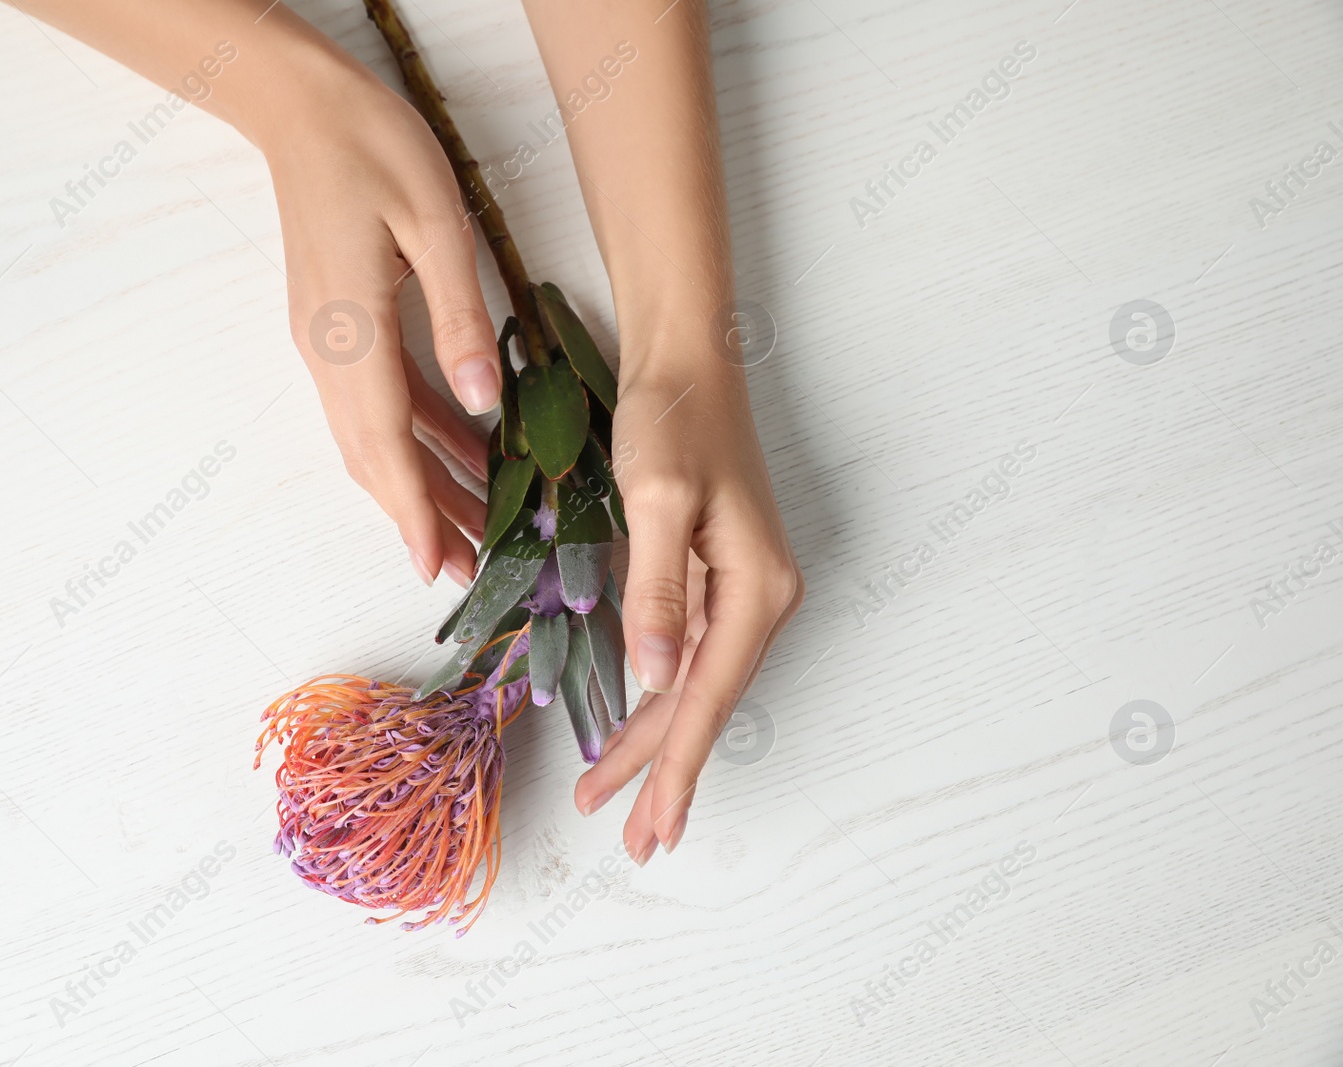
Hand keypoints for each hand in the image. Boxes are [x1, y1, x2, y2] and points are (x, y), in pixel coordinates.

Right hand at [263, 37, 498, 586]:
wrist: (301, 108)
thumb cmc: (369, 146)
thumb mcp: (434, 222)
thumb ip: (458, 316)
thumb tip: (485, 399)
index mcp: (351, 330)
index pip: (383, 443)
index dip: (411, 511)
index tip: (431, 567)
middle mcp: (328, 350)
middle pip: (374, 456)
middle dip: (419, 518)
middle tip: (465, 570)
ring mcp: (325, 342)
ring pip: (373, 437)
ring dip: (418, 486)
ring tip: (470, 530)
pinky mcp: (335, 327)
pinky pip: (375, 401)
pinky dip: (414, 436)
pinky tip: (459, 451)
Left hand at [574, 357, 801, 861]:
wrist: (685, 361)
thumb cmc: (674, 421)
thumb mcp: (659, 502)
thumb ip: (657, 592)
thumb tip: (657, 678)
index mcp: (757, 589)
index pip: (709, 698)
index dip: (677, 768)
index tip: (652, 828)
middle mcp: (760, 598)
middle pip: (705, 704)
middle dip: (663, 770)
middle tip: (630, 839)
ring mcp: (738, 588)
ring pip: (693, 685)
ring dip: (656, 740)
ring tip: (614, 796)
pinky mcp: (712, 575)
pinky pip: (685, 653)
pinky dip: (657, 696)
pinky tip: (635, 725)